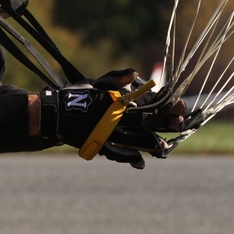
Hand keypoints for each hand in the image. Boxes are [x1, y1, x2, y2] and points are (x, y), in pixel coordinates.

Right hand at [39, 69, 183, 168]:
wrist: (53, 114)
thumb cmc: (74, 95)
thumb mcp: (95, 83)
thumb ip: (115, 79)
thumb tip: (135, 73)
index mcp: (115, 103)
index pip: (146, 105)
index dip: (165, 106)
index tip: (179, 106)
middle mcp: (114, 120)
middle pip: (145, 124)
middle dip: (164, 122)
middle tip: (179, 122)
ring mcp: (107, 135)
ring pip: (135, 140)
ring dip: (151, 142)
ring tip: (164, 145)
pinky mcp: (99, 146)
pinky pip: (116, 153)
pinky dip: (128, 157)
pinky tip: (139, 161)